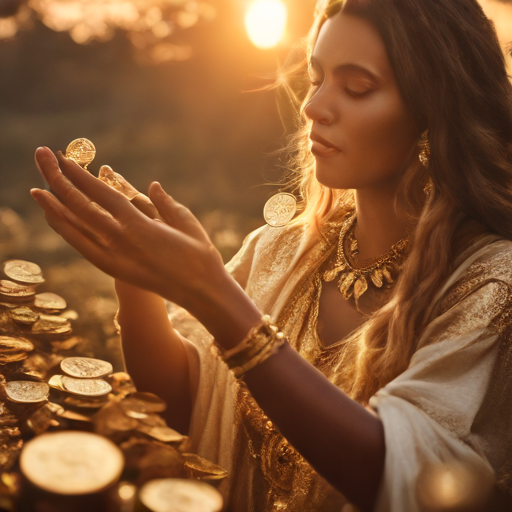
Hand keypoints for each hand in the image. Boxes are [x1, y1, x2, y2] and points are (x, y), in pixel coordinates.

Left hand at [31, 147, 224, 311]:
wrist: (201, 293)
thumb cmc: (200, 256)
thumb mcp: (188, 223)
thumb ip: (166, 204)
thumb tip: (152, 186)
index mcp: (141, 226)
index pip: (101, 195)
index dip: (79, 175)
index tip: (62, 158)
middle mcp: (122, 241)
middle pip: (80, 207)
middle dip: (58, 180)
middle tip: (42, 157)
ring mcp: (115, 258)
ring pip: (76, 229)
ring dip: (54, 207)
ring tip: (37, 190)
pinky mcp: (115, 271)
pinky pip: (83, 247)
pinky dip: (67, 231)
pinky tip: (55, 219)